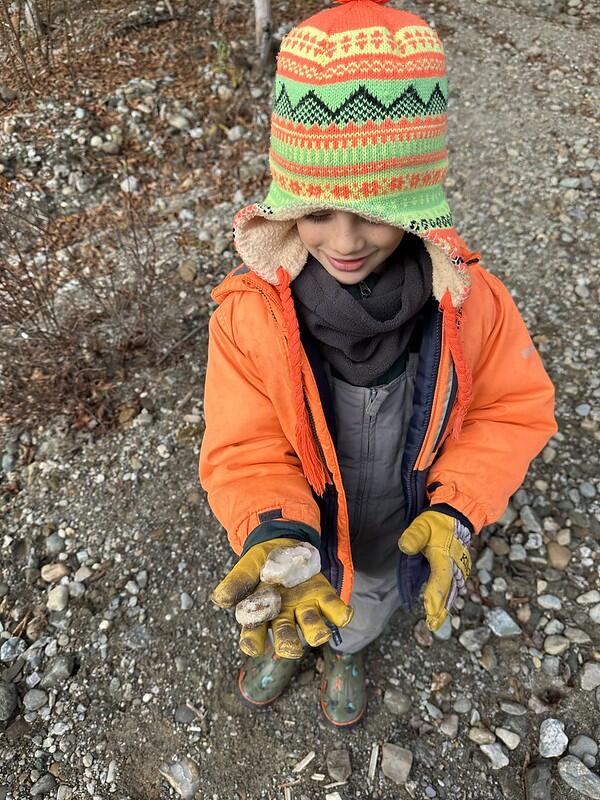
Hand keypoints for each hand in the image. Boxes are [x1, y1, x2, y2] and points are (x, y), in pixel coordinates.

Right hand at [211, 537, 353, 657]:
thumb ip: (236, 582)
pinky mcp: (322, 596)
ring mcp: (304, 608)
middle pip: (285, 636)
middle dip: (288, 644)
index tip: (252, 647)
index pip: (253, 634)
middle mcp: (283, 617)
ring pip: (311, 626)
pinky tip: (346, 615)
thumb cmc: (260, 563)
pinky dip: (340, 614)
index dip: (252, 641)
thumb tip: (220, 600)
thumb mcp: (247, 567)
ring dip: (316, 632)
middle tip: (291, 649)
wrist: (282, 544)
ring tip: (320, 634)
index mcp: (260, 614)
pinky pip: (333, 609)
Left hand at [398, 511, 471, 630]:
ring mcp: (459, 570)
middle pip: (448, 591)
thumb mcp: (423, 524)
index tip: (430, 609)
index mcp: (445, 556)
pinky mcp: (459, 573)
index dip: (435, 593)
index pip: (440, 577)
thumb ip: (415, 535)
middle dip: (440, 609)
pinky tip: (440, 613)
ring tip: (434, 624)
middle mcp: (455, 566)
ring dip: (444, 608)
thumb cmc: (437, 523)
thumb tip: (405, 546)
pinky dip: (447, 601)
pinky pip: (453, 590)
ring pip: (452, 593)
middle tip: (431, 625)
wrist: (457, 519)